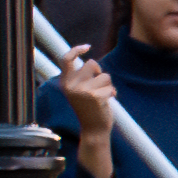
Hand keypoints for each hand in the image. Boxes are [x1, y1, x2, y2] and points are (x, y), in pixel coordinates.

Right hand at [58, 46, 114, 163]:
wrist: (93, 130)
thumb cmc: (89, 109)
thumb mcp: (79, 91)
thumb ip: (81, 78)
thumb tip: (91, 63)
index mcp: (65, 83)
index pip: (66, 59)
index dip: (76, 50)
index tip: (87, 47)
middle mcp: (71, 86)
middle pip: (91, 64)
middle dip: (99, 72)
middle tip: (98, 86)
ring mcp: (82, 91)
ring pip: (104, 75)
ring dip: (107, 85)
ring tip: (102, 97)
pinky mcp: (95, 96)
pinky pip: (110, 87)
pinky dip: (112, 93)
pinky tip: (106, 102)